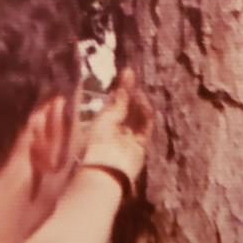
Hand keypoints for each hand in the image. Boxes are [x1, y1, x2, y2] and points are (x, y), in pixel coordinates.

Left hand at [82, 68, 153, 183]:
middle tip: (131, 74)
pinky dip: (146, 113)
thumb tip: (125, 75)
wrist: (105, 169)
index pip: (113, 103)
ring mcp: (128, 139)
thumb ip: (119, 99)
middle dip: (129, 92)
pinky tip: (143, 102)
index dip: (119, 89)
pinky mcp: (140, 146)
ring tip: (138, 89)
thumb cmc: (96, 142)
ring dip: (138, 102)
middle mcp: (115, 131)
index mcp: (100, 124)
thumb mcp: (106, 116)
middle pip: (126, 108)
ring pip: (137, 116)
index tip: (125, 73)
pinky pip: (145, 126)